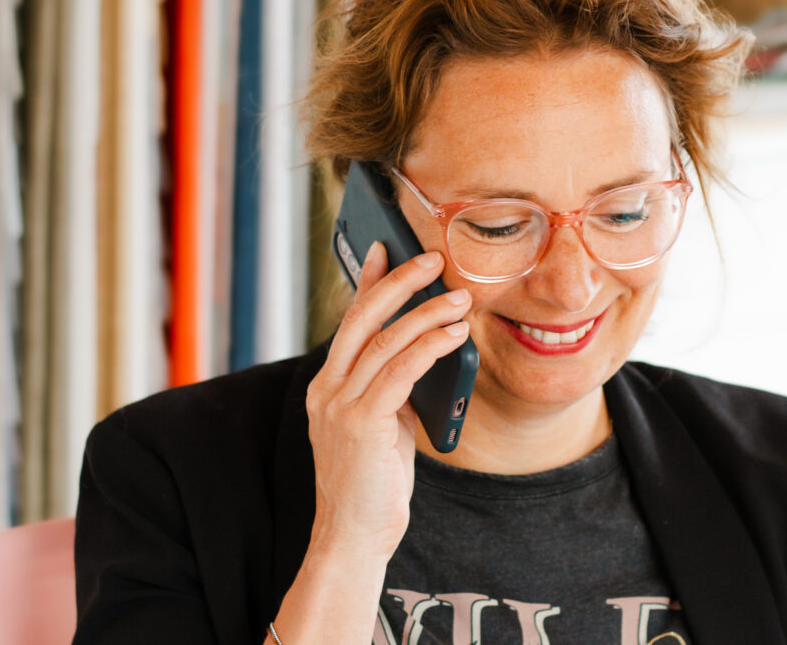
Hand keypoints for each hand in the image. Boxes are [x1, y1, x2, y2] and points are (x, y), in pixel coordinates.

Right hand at [305, 242, 471, 559]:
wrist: (353, 537)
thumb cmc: (371, 483)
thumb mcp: (378, 425)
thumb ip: (389, 389)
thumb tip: (422, 352)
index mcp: (326, 386)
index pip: (348, 321)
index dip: (367, 282)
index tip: (385, 249)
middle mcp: (326, 389)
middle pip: (361, 318)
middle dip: (398, 283)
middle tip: (431, 260)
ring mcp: (339, 406)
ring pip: (385, 341)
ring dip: (427, 314)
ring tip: (460, 300)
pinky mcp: (360, 424)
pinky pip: (400, 372)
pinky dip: (429, 347)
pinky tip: (453, 336)